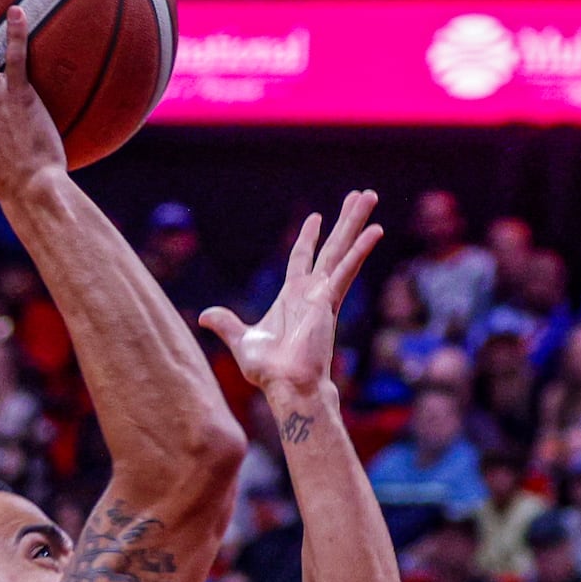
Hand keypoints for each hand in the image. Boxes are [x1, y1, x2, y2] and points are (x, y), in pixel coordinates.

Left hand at [201, 192, 383, 401]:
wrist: (285, 385)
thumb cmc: (269, 370)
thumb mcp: (241, 340)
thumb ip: (227, 324)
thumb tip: (205, 316)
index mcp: (293, 296)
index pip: (302, 258)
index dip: (309, 237)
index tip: (317, 217)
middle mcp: (312, 291)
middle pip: (332, 247)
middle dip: (345, 221)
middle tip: (362, 196)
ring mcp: (323, 294)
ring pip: (342, 250)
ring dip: (356, 223)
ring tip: (370, 196)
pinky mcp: (329, 301)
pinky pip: (346, 270)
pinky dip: (359, 250)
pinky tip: (375, 231)